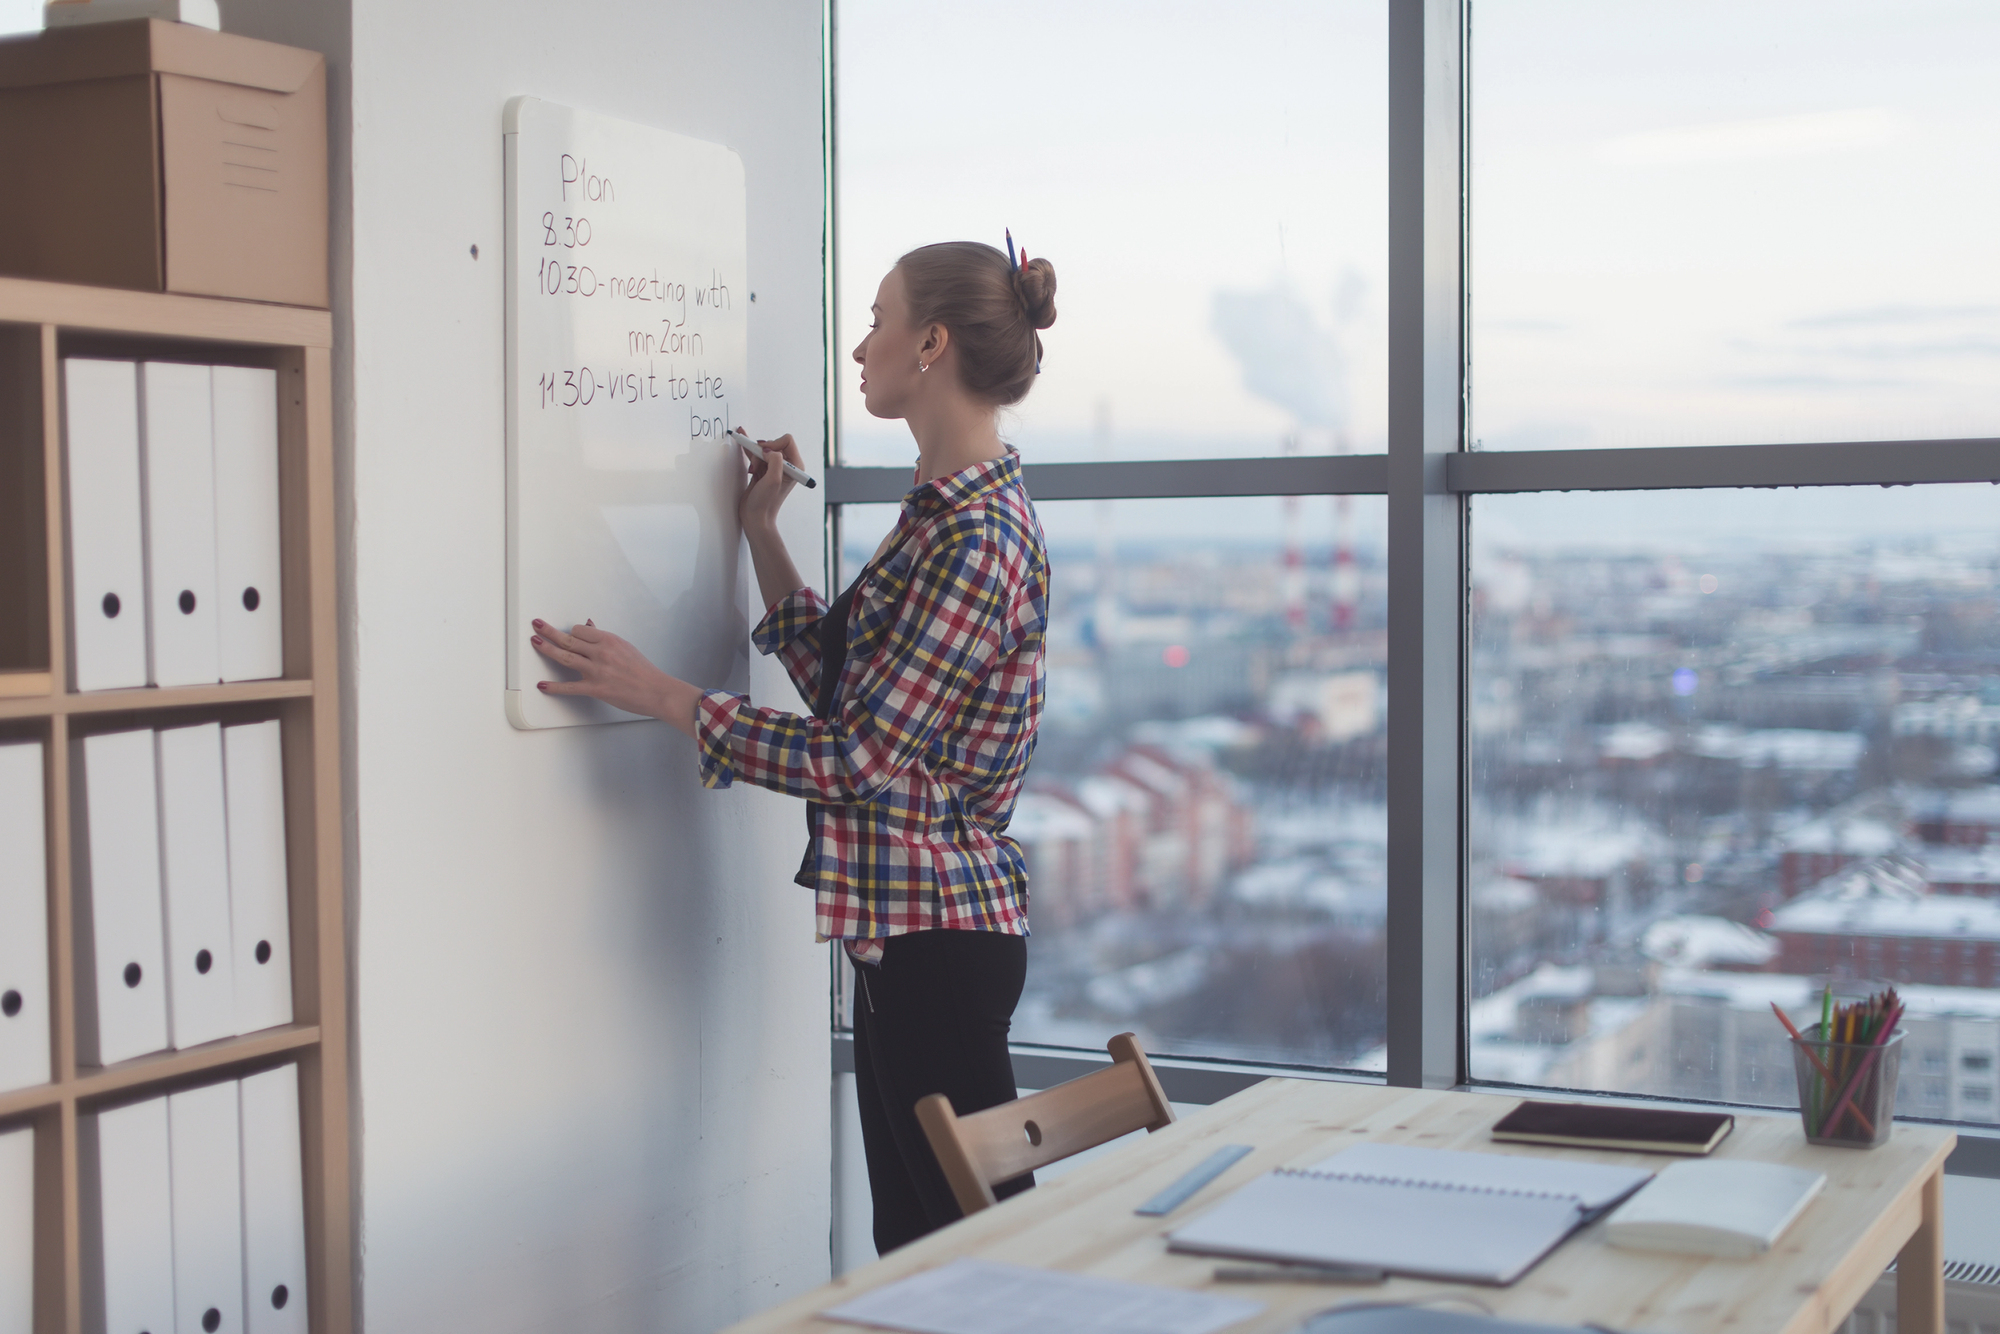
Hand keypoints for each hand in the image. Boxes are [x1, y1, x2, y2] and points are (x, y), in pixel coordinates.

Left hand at [530, 618, 698, 734]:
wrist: (657, 690)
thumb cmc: (643, 671)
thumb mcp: (625, 647)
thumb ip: (604, 638)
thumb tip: (589, 625)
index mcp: (609, 640)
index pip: (580, 630)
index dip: (571, 632)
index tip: (565, 634)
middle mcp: (602, 653)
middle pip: (569, 639)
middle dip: (549, 631)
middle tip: (536, 625)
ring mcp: (598, 671)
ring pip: (566, 657)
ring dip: (546, 649)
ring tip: (535, 642)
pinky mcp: (596, 689)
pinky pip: (570, 687)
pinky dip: (554, 687)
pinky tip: (543, 685)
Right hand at [737, 432, 802, 534]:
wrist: (755, 517)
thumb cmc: (767, 503)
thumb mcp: (774, 480)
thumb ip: (775, 460)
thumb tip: (768, 449)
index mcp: (795, 466)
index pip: (787, 441)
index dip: (773, 444)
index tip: (764, 453)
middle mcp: (786, 466)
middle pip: (773, 444)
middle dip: (762, 452)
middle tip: (757, 467)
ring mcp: (774, 468)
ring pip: (763, 450)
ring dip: (755, 456)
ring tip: (752, 471)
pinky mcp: (763, 471)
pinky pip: (756, 456)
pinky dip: (750, 451)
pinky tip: (743, 443)